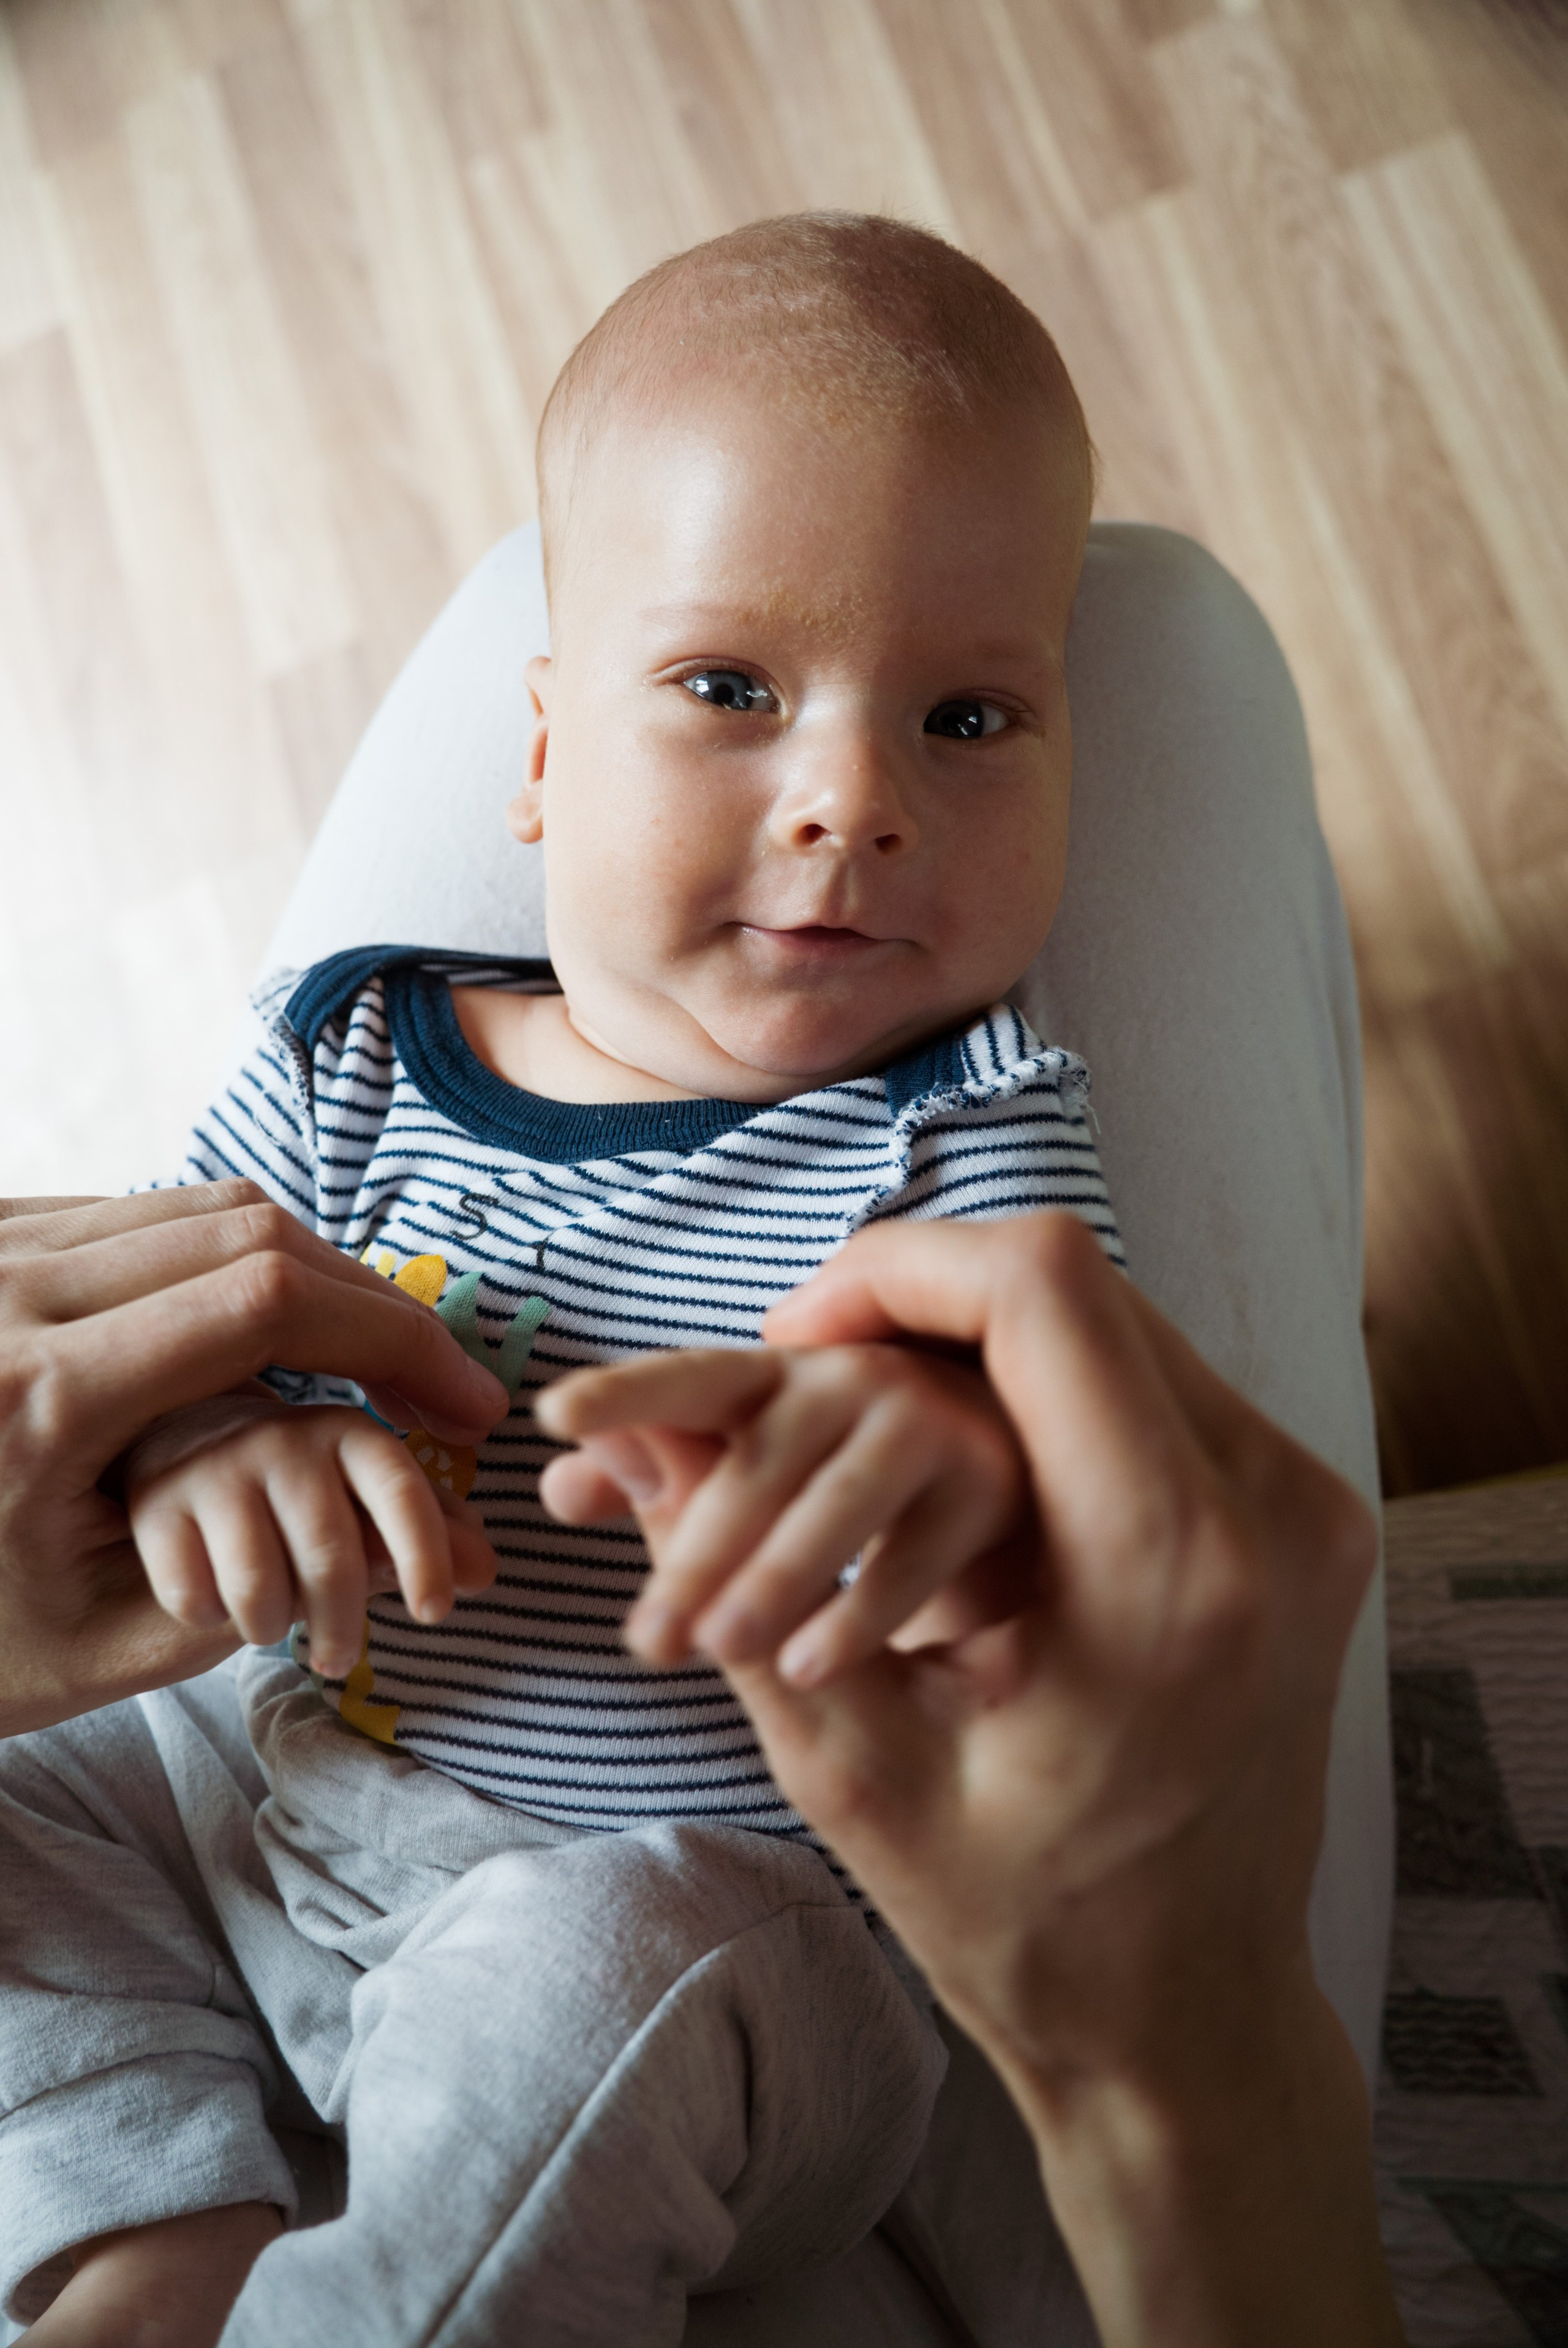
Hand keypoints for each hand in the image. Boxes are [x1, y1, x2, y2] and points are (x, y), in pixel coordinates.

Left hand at [0, 1186, 508, 1737]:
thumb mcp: (102, 1648)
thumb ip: (252, 1574)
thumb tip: (376, 1494)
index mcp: (38, 1399)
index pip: (267, 1303)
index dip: (395, 1336)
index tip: (465, 1404)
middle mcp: (5, 1292)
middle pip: (249, 1233)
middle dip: (373, 1301)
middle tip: (442, 1383)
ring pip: (199, 1210)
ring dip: (311, 1276)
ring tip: (373, 1358)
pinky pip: (139, 1218)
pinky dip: (230, 1263)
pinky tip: (270, 1337)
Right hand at [127, 1397, 496, 1680]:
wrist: (182, 1443)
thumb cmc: (296, 1489)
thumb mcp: (366, 1504)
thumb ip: (429, 1535)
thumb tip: (485, 1572)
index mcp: (351, 1432)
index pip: (402, 1491)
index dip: (425, 1556)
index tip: (434, 1616)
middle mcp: (284, 1437)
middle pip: (331, 1557)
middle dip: (344, 1627)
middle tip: (341, 1660)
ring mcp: (213, 1466)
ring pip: (260, 1586)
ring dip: (273, 1627)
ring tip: (273, 1625)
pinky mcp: (154, 1502)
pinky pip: (194, 1595)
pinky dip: (211, 1618)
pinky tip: (215, 1601)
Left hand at [536, 1341, 1028, 1685]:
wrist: (1011, 1479)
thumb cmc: (849, 1475)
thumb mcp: (755, 1474)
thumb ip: (662, 1482)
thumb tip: (562, 1485)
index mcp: (777, 1375)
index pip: (689, 1380)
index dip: (624, 1394)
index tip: (554, 1416)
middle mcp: (851, 1380)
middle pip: (756, 1464)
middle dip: (694, 1553)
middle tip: (645, 1642)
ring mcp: (927, 1423)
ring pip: (834, 1506)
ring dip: (772, 1578)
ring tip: (717, 1649)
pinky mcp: (990, 1481)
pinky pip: (914, 1557)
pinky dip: (858, 1614)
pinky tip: (808, 1665)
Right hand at [542, 1211, 1399, 2345]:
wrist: (1191, 2017)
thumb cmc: (1022, 1926)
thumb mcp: (853, 1770)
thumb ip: (743, 1593)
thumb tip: (628, 1437)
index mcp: (1170, 1571)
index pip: (1037, 1291)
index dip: (887, 1271)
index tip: (785, 1336)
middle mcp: (1271, 1509)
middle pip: (1076, 1282)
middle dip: (912, 1299)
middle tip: (797, 1366)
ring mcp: (1304, 1505)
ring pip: (1115, 1316)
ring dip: (973, 1337)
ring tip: (858, 1403)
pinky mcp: (1300, 1515)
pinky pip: (1154, 1378)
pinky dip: (1038, 1381)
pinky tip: (952, 1445)